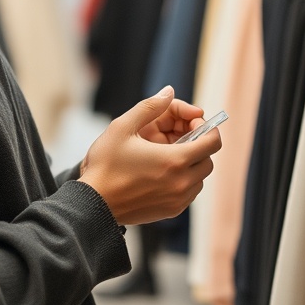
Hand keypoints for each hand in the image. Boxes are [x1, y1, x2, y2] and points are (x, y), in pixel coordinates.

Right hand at [78, 86, 221, 225]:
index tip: (191, 123)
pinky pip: (189, 193)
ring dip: (192, 164)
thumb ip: (150, 106)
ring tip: (167, 155)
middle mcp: (182, 183)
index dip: (207, 128)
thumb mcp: (122, 127)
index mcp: (174, 160)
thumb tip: (169, 92)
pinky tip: (161, 173)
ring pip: (200, 179)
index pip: (213, 142)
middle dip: (199, 146)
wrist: (92, 204)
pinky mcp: (171, 212)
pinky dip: (184, 181)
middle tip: (177, 138)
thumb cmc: (105, 165)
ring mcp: (178, 200)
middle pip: (208, 160)